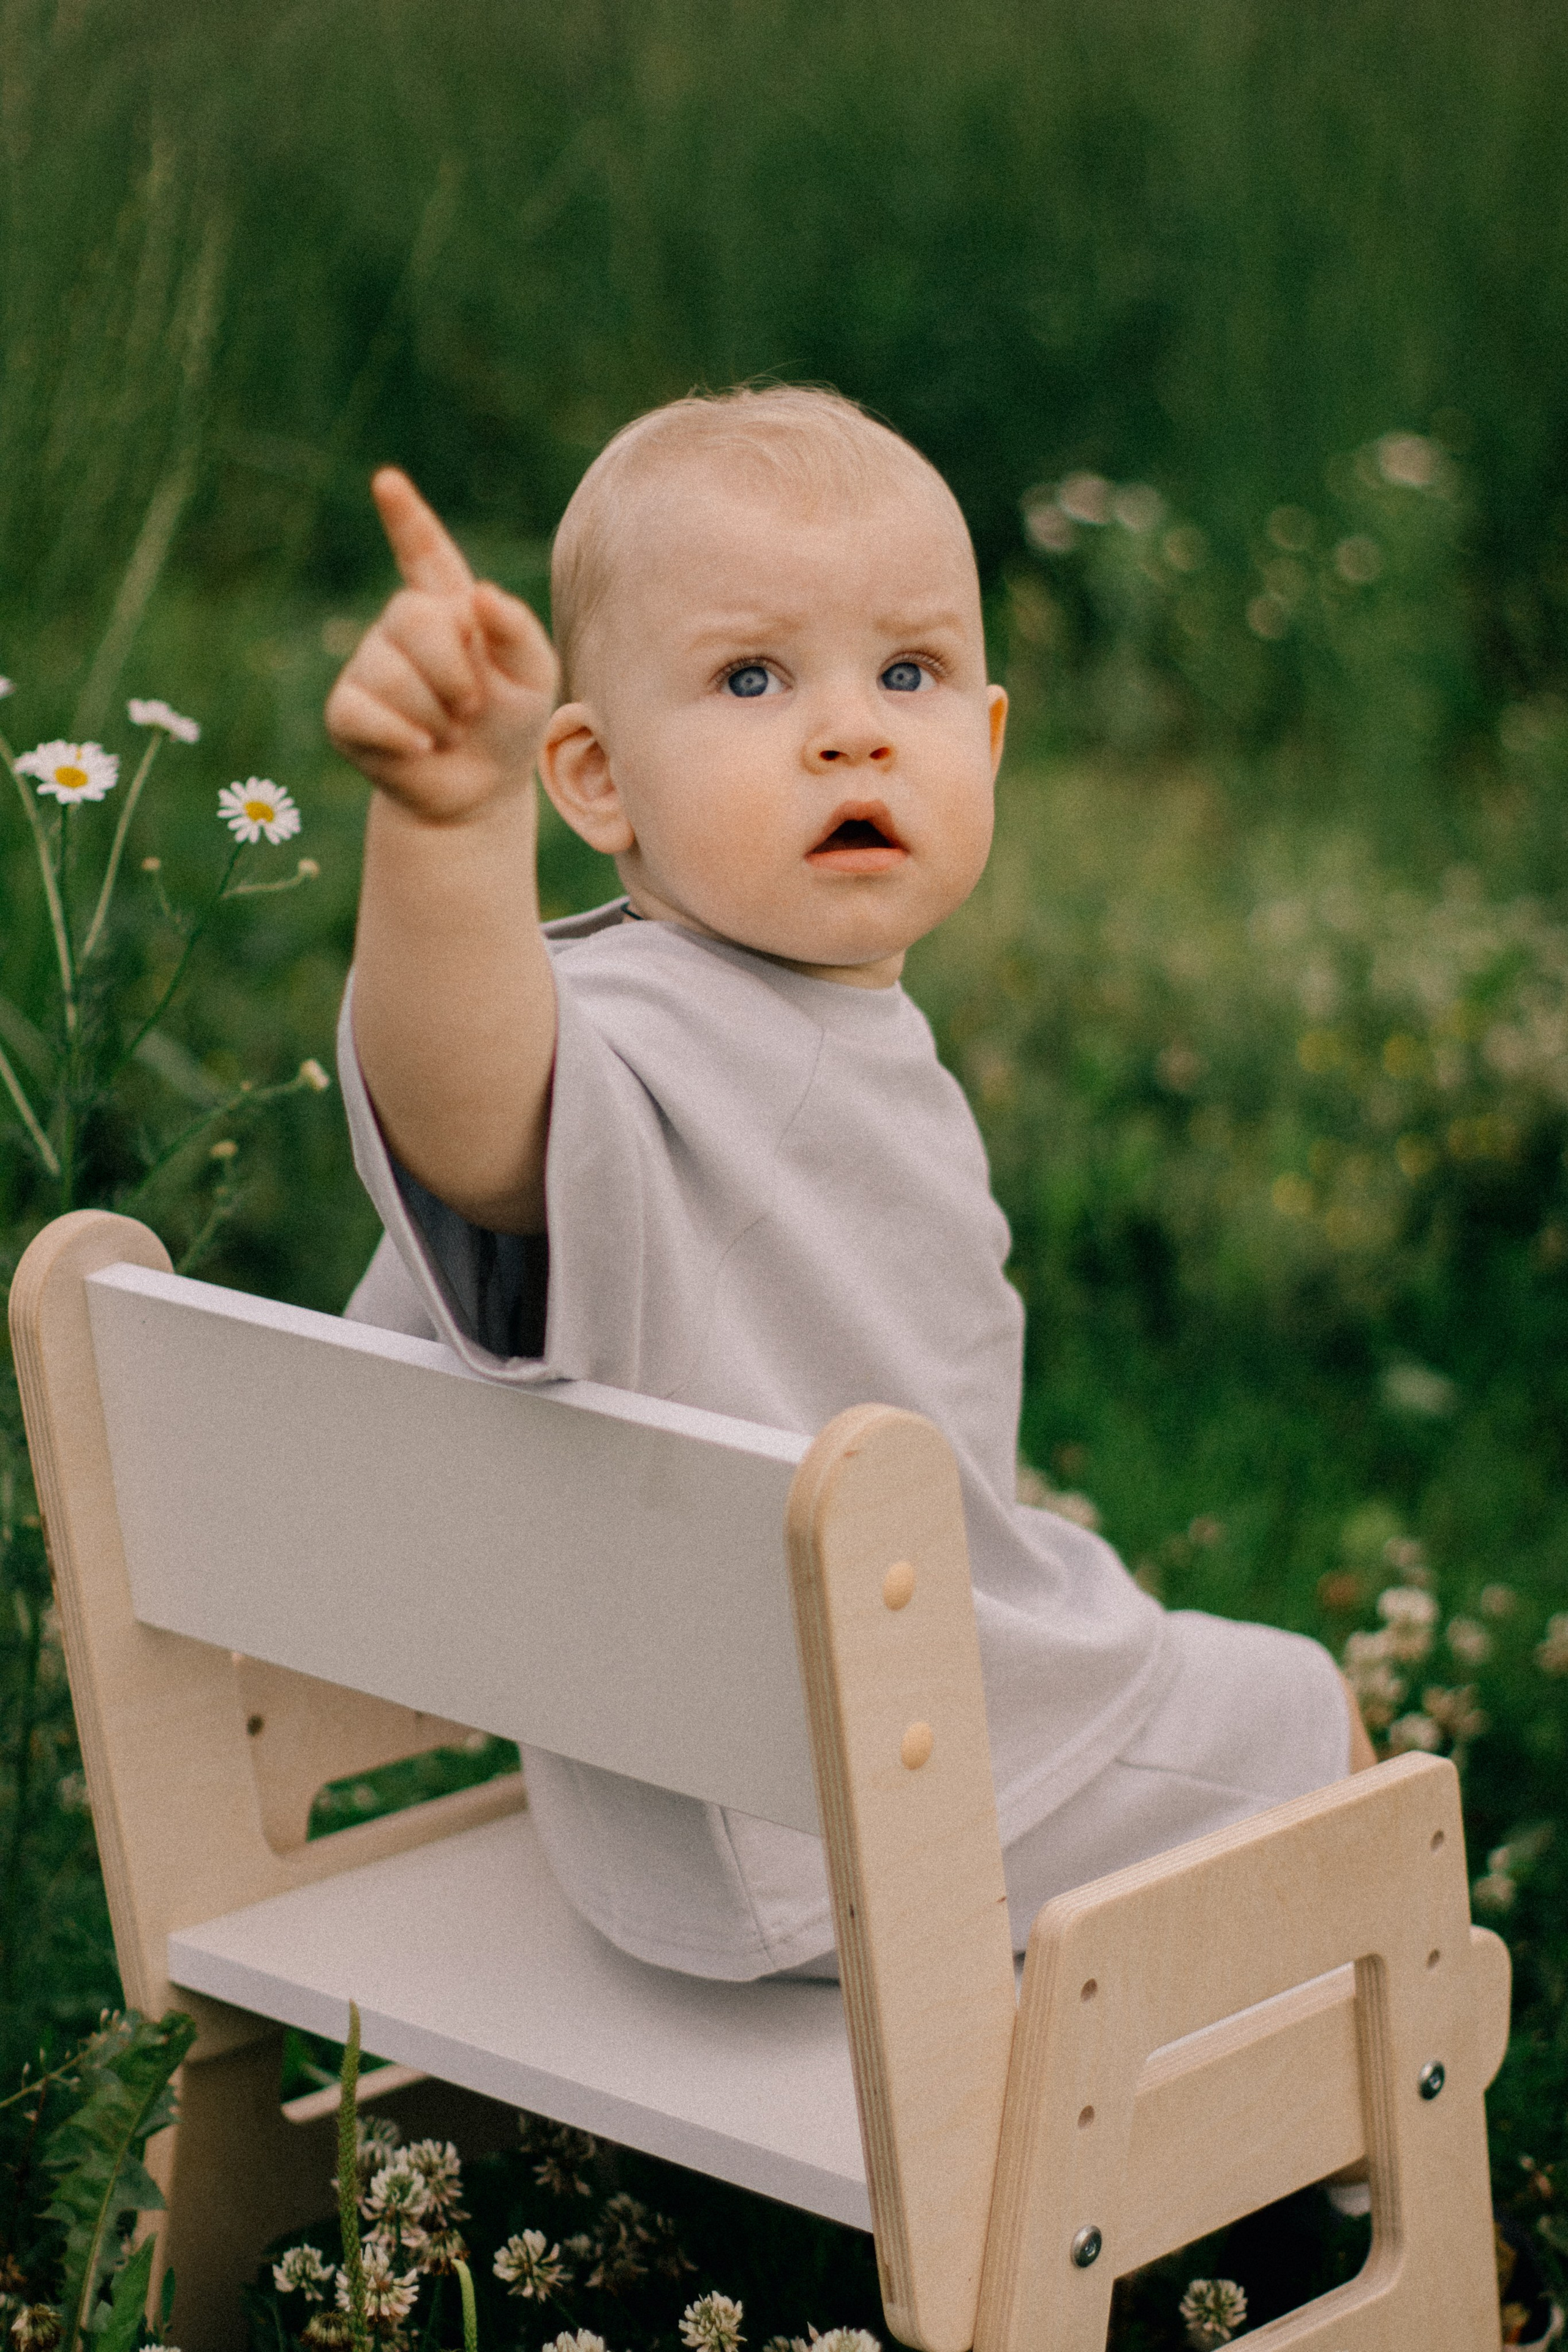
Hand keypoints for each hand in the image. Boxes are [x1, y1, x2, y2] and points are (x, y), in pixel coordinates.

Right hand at [325, 469, 557, 822]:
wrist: (480, 793)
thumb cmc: (510, 725)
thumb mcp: (534, 677)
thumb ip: (517, 631)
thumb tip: (479, 594)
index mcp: (450, 606)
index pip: (425, 553)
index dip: (406, 519)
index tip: (387, 482)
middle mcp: (403, 628)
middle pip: (411, 617)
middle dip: (452, 669)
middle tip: (472, 707)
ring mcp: (368, 667)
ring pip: (389, 670)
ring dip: (435, 711)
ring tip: (450, 731)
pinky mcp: (347, 712)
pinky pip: (364, 711)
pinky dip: (402, 734)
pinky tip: (421, 747)